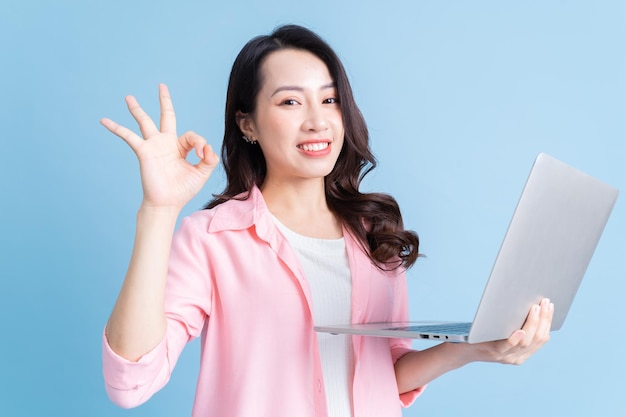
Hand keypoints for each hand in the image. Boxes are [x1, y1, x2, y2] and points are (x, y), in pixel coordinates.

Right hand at [100, 84, 218, 209]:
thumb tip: (207, 146)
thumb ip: (209, 158)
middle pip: (166, 116)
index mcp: (179, 147)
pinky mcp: (143, 151)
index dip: (199, 143)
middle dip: (164, 101)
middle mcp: (166, 143)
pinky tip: (104, 120)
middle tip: (161, 85)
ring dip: (137, 109)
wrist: (167, 203)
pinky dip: (116, 128)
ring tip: (128, 97)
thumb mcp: (202, 173)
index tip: (202, 154)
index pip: (191, 136)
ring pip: (145, 122)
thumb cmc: (183, 190)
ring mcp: (153, 146)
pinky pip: (128, 136)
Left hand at [469, 298, 553, 364]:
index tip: (550, 305)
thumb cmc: (482, 334)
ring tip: (535, 308)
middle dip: (544, 320)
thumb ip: (514, 322)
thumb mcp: (501, 329)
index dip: (548, 322)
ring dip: (533, 324)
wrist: (460, 349)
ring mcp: (505, 356)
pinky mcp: (492, 352)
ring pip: (526, 342)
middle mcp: (516, 357)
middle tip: (545, 302)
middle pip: (537, 339)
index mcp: (522, 352)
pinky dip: (516, 338)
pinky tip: (520, 330)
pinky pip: (507, 347)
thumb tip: (527, 301)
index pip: (542, 338)